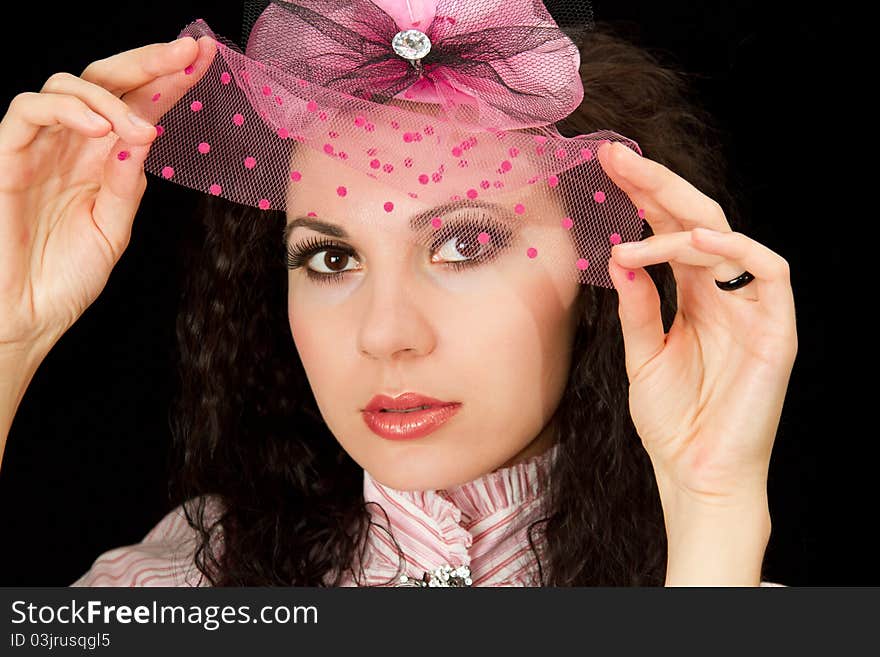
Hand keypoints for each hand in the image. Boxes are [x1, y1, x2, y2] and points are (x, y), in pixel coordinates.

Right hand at [0, 34, 215, 355]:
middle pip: (106, 81)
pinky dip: (67, 110)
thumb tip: (145, 136)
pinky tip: (101, 127)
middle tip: (187, 53)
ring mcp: (39, 148)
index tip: (204, 60)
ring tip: (141, 126)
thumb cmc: (66, 277)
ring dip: (112, 96)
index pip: (138, 106)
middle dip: (149, 62)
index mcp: (100, 159)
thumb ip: (125, 184)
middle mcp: (70, 146)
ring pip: (66, 85)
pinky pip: (27, 113)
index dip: (168, 81)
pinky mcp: (7, 158)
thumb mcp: (112, 229)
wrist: (27, 316)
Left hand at [597, 141, 797, 512]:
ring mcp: (753, 308)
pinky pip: (768, 272)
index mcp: (695, 297)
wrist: (697, 475)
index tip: (603, 169)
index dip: (641, 197)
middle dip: (656, 185)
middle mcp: (725, 294)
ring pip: (726, 237)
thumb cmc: (674, 421)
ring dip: (678, 220)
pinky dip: (733, 249)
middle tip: (615, 157)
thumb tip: (620, 256)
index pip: (669, 232)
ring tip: (633, 219)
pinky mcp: (778, 329)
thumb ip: (638, 307)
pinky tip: (693, 240)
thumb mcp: (643, 356)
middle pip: (696, 221)